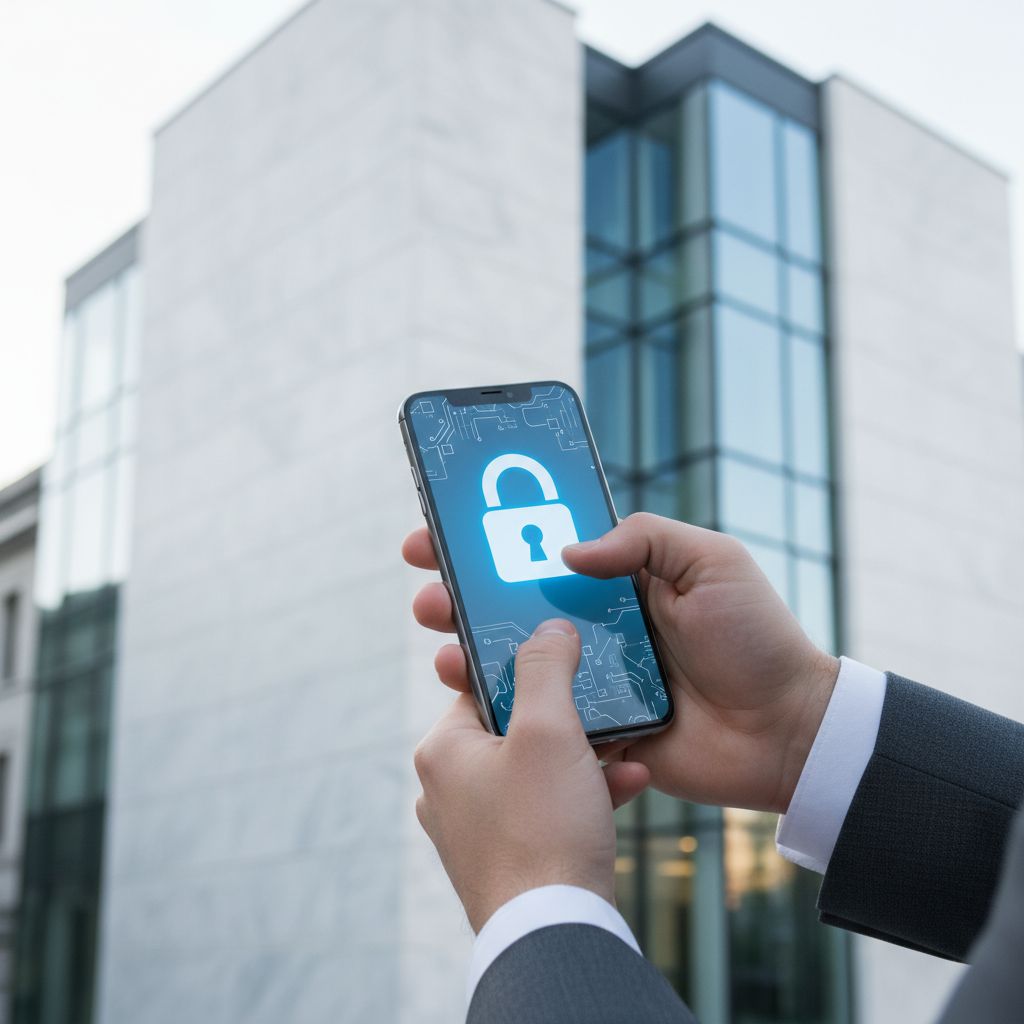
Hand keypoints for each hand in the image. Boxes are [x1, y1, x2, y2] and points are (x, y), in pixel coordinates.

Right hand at [403, 513, 838, 813]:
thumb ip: (644, 538)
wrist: (787, 731)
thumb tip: (566, 549)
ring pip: (512, 662)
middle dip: (458, 594)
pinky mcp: (593, 730)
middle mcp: (596, 627)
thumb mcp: (711, 561)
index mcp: (620, 581)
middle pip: (510, 606)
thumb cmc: (756, 639)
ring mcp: (591, 680)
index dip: (488, 540)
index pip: (539, 551)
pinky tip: (476, 699)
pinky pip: (539, 719)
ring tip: (443, 646)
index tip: (440, 529)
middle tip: (427, 590)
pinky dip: (503, 708)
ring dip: (466, 650)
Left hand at [413, 620, 648, 931]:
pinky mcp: (505, 857)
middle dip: (569, 719)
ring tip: (627, 750)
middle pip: (514, 727)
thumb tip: (548, 625)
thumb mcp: (549, 730)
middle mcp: (447, 788)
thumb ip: (546, 667)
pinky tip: (628, 785)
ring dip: (584, 757)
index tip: (568, 661)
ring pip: (535, 769)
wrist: (555, 933)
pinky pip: (545, 808)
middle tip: (603, 710)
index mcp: (442, 751)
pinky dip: (582, 795)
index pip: (482, 685)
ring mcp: (475, 827)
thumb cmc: (543, 828)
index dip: (529, 670)